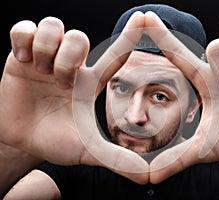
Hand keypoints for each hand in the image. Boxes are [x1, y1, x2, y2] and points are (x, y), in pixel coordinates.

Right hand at [0, 12, 148, 183]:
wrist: (23, 140)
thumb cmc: (57, 141)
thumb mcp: (87, 149)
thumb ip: (114, 159)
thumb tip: (145, 175)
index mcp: (90, 82)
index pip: (115, 54)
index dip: (130, 36)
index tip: (144, 17)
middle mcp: (71, 65)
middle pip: (79, 35)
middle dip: (69, 56)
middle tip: (60, 82)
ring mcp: (45, 58)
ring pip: (53, 26)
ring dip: (47, 48)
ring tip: (40, 71)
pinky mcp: (19, 55)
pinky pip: (23, 27)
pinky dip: (23, 39)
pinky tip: (23, 59)